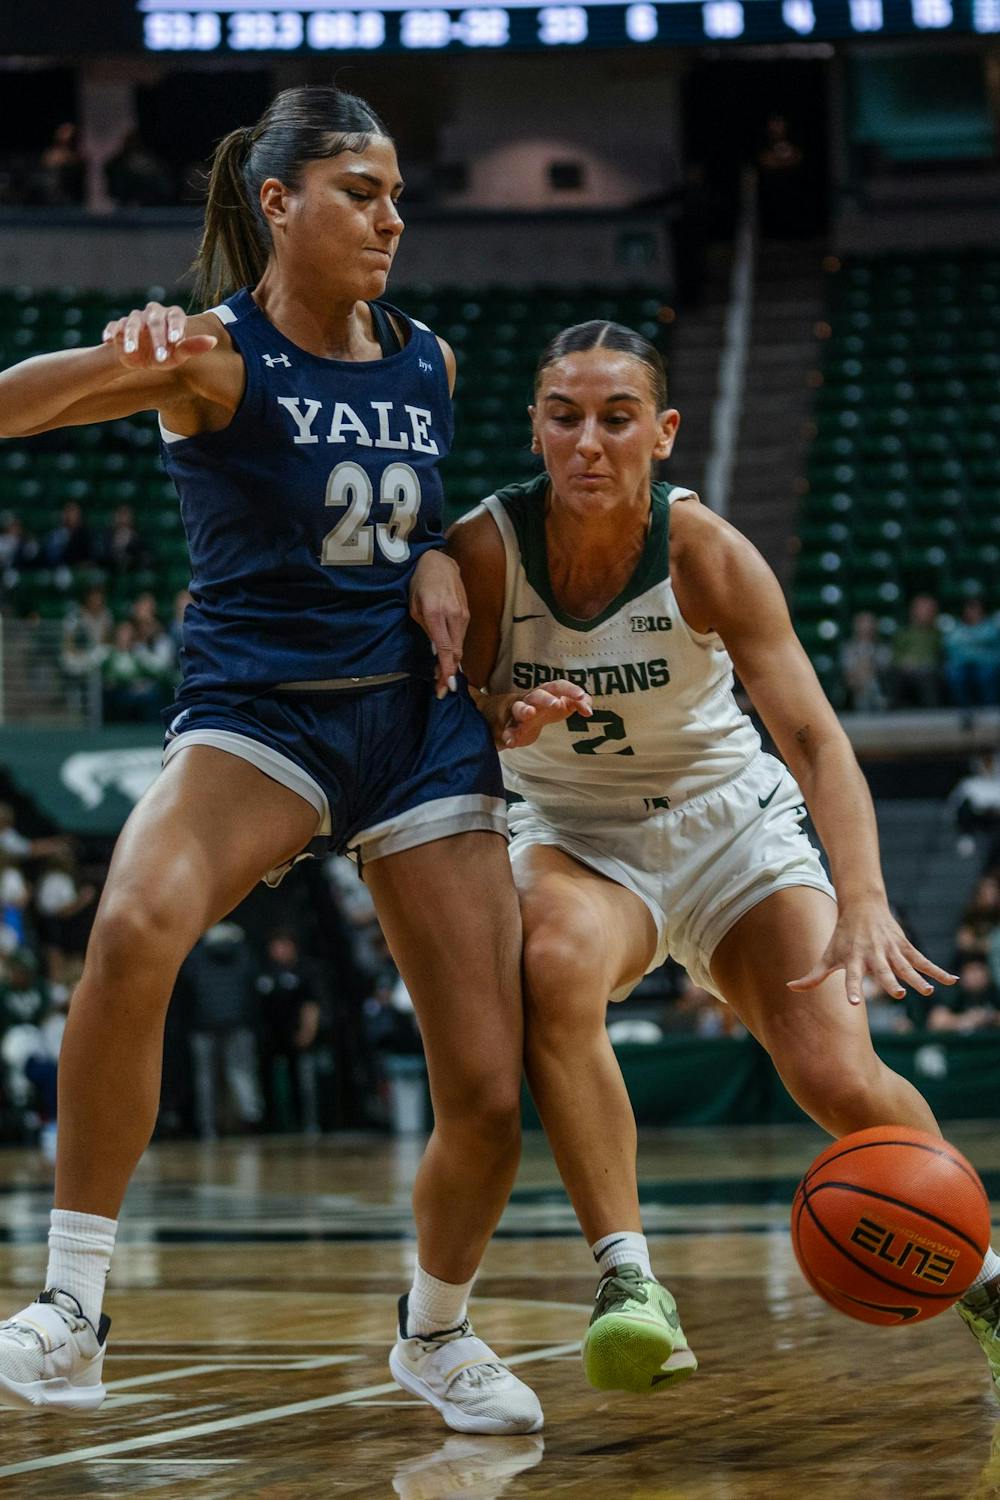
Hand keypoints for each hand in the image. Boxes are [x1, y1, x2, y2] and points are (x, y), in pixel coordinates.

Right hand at [102, 302, 216, 369]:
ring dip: (131, 336)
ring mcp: (134, 318)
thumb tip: (213, 340)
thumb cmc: (164, 355)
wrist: (140, 360)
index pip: (175, 315)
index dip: (175, 326)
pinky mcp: (117, 326)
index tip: (176, 340)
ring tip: (130, 351)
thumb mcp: (178, 355)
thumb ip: (193, 347)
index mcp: (170, 316)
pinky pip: (113, 326)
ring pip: (132, 321)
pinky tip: (108, 340)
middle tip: (160, 358)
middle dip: (157, 338)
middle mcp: (152, 313)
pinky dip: (111, 332)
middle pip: (154, 319)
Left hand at [409, 549, 467, 698]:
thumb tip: (436, 652)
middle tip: (442, 688)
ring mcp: (463, 614)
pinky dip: (455, 649)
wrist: (438, 562)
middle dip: (450, 672)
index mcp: (436, 614)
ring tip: (442, 675)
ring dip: (452, 662)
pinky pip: (460, 636)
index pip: (446, 649)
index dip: (446, 671)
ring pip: (459, 645)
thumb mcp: (414, 607)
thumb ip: (426, 629)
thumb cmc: (420, 584)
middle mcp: (454, 616)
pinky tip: (448, 657)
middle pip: (456, 652)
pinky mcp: (467, 613)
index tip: (444, 688)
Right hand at [499, 680, 592, 748]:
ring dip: (524, 710)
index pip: (558, 686)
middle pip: (538, 695)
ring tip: (530, 714)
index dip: (570, 689)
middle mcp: (531, 700)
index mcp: (545, 692)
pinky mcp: (510, 728)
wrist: (511, 717)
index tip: (582, 697)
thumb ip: (578, 703)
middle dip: (547, 698)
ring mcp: (518, 713)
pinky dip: (508, 736)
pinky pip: (507, 731)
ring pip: (518, 708)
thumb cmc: (543, 709)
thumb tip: (588, 709)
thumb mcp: (562, 705)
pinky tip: (510, 743)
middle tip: (557, 705)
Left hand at [787, 898, 957, 1006]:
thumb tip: (790, 988)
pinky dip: (937, 970)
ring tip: (928, 992)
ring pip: (905, 967)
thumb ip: (812, 976)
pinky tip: (951, 981)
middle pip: (883, 971)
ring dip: (917, 979)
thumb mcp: (827, 955)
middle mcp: (873, 955)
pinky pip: (923, 961)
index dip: (851, 989)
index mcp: (853, 959)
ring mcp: (891, 950)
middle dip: (890, 982)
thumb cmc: (842, 936)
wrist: (862, 905)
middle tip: (898, 995)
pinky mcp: (905, 946)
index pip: (850, 977)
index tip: (853, 1003)